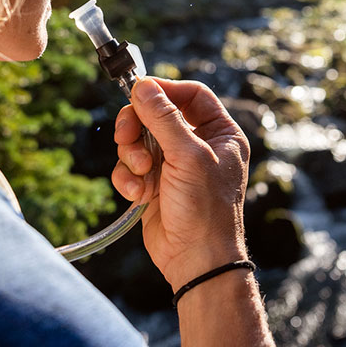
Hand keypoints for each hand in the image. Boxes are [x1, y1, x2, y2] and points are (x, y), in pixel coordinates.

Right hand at [112, 78, 249, 289]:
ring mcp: (173, 165)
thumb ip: (164, 118)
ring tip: (141, 175)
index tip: (139, 92)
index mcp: (220, 133)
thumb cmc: (205, 209)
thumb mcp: (188, 156)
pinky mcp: (152, 184)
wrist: (196, 260)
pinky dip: (129, 178)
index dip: (165, 90)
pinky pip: (129, 167)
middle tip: (125, 136)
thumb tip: (143, 86)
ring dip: (131, 155)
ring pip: (138, 139)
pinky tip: (139, 195)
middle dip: (136, 125)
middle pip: (156, 113)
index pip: (191, 94)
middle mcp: (198, 145)